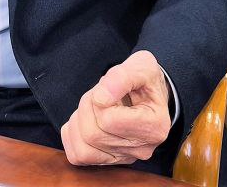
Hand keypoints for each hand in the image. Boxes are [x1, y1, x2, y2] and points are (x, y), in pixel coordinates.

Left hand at [61, 50, 171, 165]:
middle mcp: (142, 148)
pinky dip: (73, 135)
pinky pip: (78, 156)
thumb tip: (101, 97)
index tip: (108, 87)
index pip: (109, 120)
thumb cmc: (146, 81)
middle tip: (98, 93)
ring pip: (83, 150)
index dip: (98, 99)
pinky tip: (85, 120)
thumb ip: (122, 77)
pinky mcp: (110, 161)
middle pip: (93, 134)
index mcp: (154, 126)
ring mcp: (125, 157)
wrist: (149, 94)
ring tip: (92, 107)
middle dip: (86, 107)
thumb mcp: (141, 66)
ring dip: (78, 122)